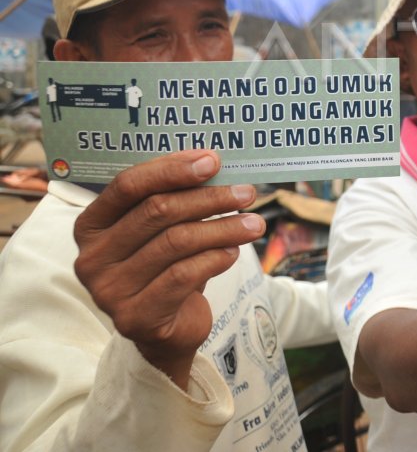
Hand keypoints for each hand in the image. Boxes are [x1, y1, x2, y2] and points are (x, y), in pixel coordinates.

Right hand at [72, 150, 263, 386]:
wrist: (167, 327)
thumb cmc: (166, 266)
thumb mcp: (163, 230)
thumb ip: (175, 197)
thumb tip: (212, 162)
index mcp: (91, 225)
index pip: (128, 185)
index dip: (171, 169)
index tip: (212, 161)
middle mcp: (92, 257)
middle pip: (158, 211)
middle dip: (209, 198)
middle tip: (246, 193)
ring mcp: (108, 290)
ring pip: (176, 242)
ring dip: (223, 228)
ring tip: (254, 223)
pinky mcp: (134, 317)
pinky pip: (183, 275)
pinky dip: (216, 258)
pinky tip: (233, 252)